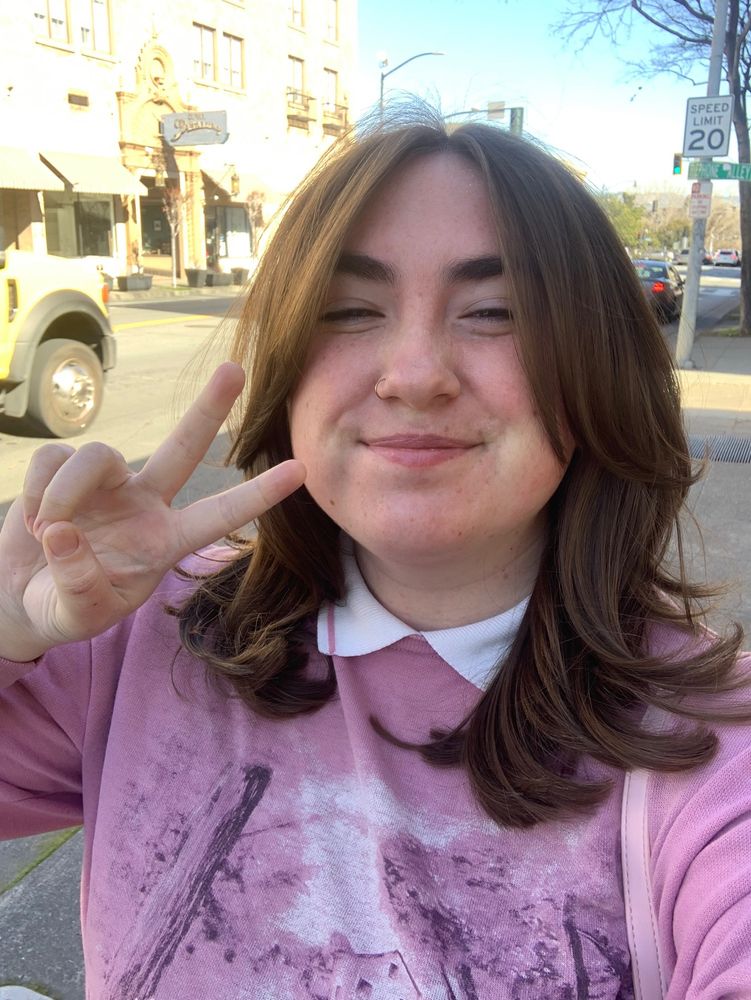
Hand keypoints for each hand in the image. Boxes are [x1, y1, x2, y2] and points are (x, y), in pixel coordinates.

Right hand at [0, 364, 305, 661]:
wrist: (21, 594)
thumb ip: (78, 584)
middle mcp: (145, 503)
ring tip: (48, 530)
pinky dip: (35, 490)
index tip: (300, 470)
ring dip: (65, 493)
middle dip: (209, 407)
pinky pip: (53, 460)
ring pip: (98, 456)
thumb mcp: (77, 614)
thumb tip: (64, 534)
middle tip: (236, 368)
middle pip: (183, 446)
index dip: (259, 494)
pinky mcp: (64, 468)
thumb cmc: (64, 608)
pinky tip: (33, 518)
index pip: (219, 515)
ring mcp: (108, 483)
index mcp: (164, 542)